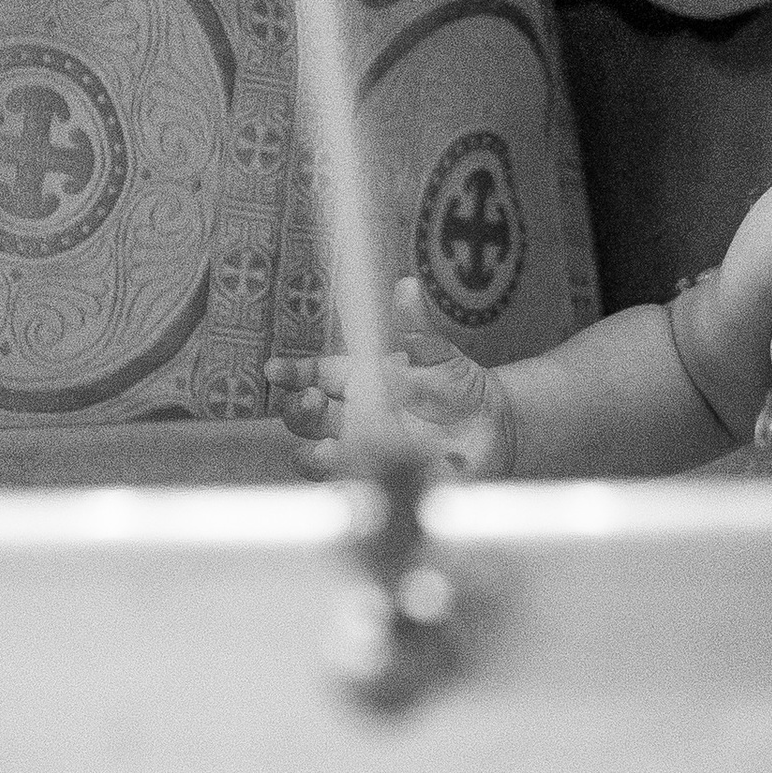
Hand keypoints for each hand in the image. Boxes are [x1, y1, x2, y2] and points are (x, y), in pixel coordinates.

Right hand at [269, 277, 513, 478]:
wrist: (494, 427)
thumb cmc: (460, 386)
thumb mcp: (441, 353)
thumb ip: (418, 326)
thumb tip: (407, 286)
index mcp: (362, 378)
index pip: (318, 375)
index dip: (294, 373)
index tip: (276, 370)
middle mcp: (355, 415)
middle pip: (307, 416)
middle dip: (300, 409)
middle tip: (310, 401)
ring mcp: (365, 450)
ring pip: (318, 455)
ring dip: (314, 451)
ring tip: (328, 446)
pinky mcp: (381, 481)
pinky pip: (352, 486)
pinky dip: (348, 482)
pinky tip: (358, 477)